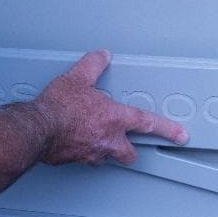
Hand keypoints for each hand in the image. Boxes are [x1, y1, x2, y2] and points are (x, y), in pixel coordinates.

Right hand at [32, 50, 188, 166]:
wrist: (37, 128)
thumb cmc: (58, 107)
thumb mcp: (77, 77)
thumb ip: (93, 65)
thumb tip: (101, 56)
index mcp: (113, 118)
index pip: (148, 123)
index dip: (168, 129)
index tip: (180, 135)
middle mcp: (106, 139)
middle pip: (129, 153)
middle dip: (131, 151)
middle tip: (130, 148)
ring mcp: (91, 153)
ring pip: (105, 158)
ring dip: (104, 152)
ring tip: (98, 143)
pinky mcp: (74, 160)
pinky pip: (83, 159)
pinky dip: (82, 153)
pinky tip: (74, 144)